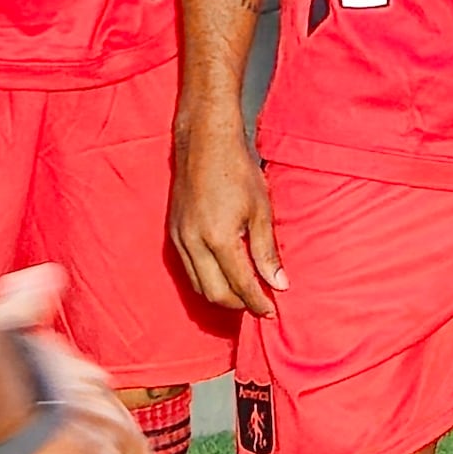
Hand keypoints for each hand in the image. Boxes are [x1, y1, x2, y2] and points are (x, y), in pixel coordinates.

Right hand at [169, 109, 288, 316]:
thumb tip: (279, 284)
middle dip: (239, 305)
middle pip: (215, 294)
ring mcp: (179, 238)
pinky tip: (224, 274)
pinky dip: (206, 279)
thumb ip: (267, 251)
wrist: (204, 141)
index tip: (271, 312)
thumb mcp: (261, 210)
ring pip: (198, 285)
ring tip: (244, 294)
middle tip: (260, 305)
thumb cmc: (237, 170)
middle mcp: (193, 243)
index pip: (240, 285)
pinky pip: (188, 269)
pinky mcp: (172, 233)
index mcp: (218, 238)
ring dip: (221, 295)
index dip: (257, 302)